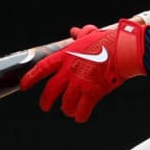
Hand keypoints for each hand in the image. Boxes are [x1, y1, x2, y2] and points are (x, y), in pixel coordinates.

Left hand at [19, 20, 146, 122]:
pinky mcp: (92, 92)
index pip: (42, 68)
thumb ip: (81, 35)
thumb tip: (75, 32)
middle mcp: (69, 70)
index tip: (24, 85)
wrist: (124, 50)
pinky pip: (83, 109)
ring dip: (67, 109)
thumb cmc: (110, 41)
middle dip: (46, 100)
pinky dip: (81, 115)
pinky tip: (80, 117)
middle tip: (45, 107)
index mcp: (66, 55)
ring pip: (67, 102)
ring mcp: (80, 83)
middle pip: (51, 90)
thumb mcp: (92, 34)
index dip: (31, 78)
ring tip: (69, 111)